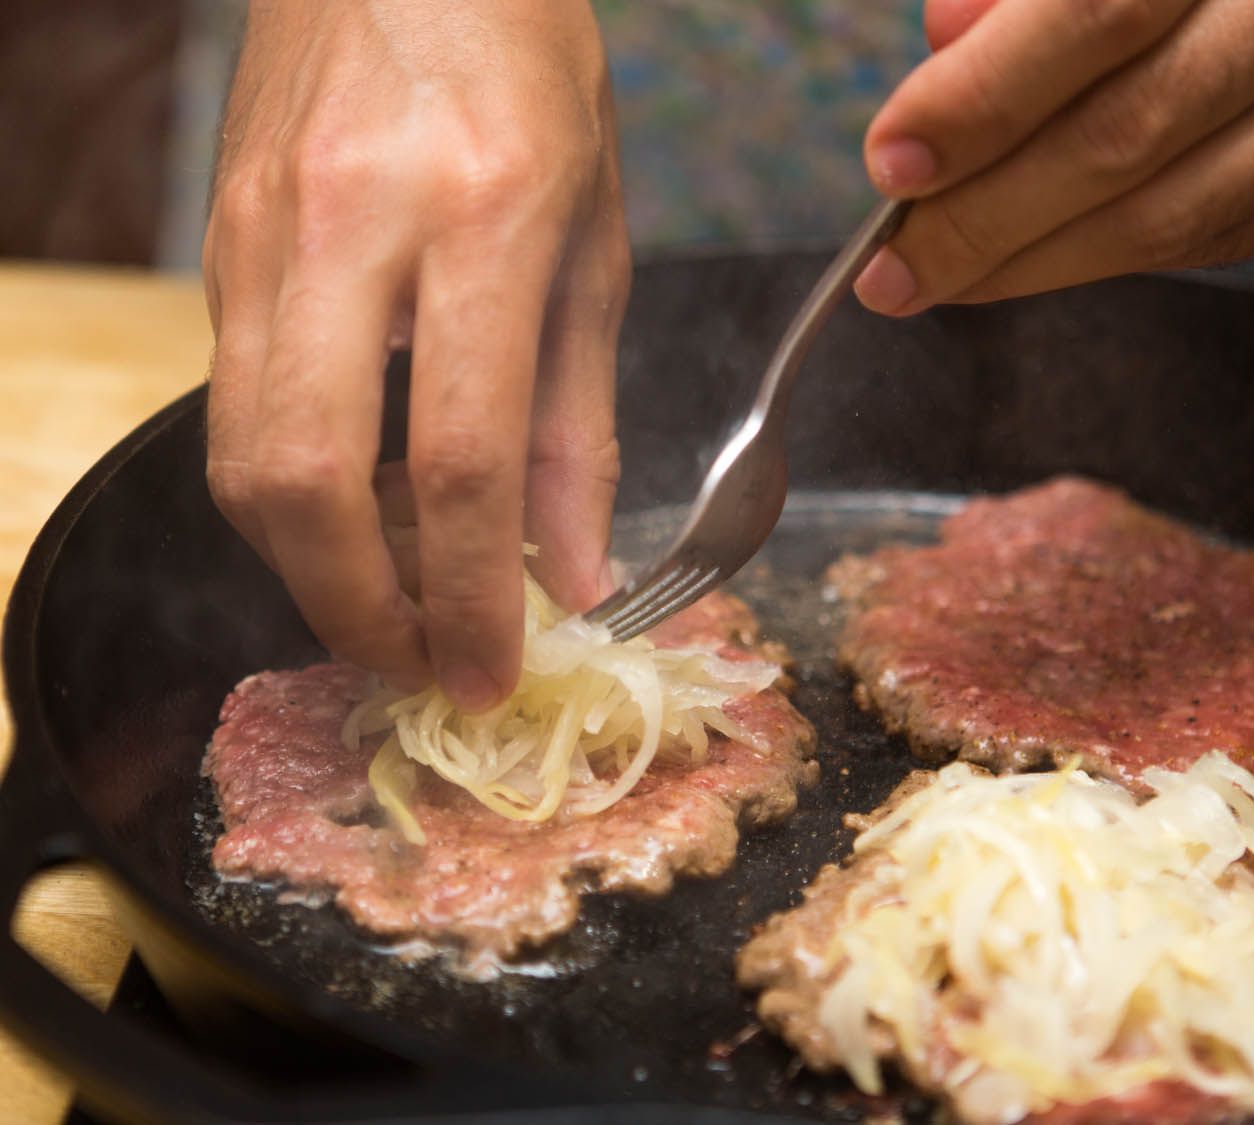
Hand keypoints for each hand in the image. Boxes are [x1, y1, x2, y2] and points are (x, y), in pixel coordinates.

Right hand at [203, 0, 628, 709]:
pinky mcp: (219, 246)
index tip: (494, 673)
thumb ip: (581, 416)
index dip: (472, 597)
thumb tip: (570, 568)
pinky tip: (357, 506)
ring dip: (312, 569)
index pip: (461, 458)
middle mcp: (353, 224)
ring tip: (393, 603)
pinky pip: (238, 407)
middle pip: (311, 482)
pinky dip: (291, 493)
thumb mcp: (597, 236)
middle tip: (422, 662)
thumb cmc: (528, 69)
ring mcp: (263, 234)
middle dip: (361, 611)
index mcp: (484, 215)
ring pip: (246, 459)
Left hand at [855, 0, 1253, 313]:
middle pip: (1127, 135)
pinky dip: (1102, 260)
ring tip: (937, 280)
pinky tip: (1030, 261)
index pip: (1100, 10)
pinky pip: (1210, 243)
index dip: (986, 96)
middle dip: (985, 216)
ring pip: (1170, 215)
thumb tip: (944, 46)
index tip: (892, 160)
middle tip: (892, 268)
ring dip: (1030, 263)